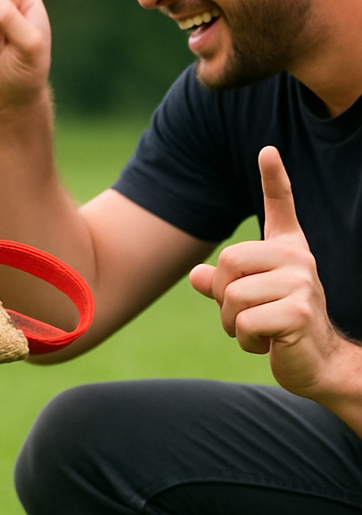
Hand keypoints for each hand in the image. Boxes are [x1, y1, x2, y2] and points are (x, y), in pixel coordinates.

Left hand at [189, 146, 345, 398]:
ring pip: (232, 296)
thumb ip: (223, 285)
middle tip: (246, 315)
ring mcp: (302, 284)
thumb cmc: (280, 330)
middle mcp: (298, 260)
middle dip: (224, 297)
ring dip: (232, 324)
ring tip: (259, 331)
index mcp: (288, 251)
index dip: (274, 178)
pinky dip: (244, 340)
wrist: (317, 364)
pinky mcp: (298, 312)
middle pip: (229, 262)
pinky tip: (267, 344)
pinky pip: (243, 322)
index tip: (267, 150)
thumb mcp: (247, 302)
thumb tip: (196, 274)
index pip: (281, 207)